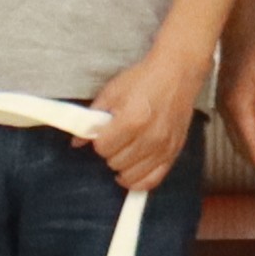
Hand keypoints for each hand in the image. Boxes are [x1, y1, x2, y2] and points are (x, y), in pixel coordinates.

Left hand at [86, 32, 210, 194]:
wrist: (177, 73)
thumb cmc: (144, 79)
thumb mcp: (113, 92)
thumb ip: (93, 117)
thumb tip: (76, 142)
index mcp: (132, 120)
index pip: (103, 147)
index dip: (98, 140)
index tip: (102, 132)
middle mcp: (150, 137)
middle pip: (115, 162)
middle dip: (110, 152)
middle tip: (114, 139)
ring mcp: (164, 147)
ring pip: (131, 175)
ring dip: (122, 166)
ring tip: (123, 152)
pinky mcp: (174, 152)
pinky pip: (153, 180)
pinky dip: (139, 182)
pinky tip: (131, 173)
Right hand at [222, 20, 254, 174]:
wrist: (240, 28)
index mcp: (238, 107)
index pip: (251, 143)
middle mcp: (227, 109)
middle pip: (240, 145)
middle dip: (254, 162)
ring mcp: (224, 103)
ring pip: (235, 137)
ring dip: (248, 152)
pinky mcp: (225, 97)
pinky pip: (233, 126)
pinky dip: (243, 138)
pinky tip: (251, 139)